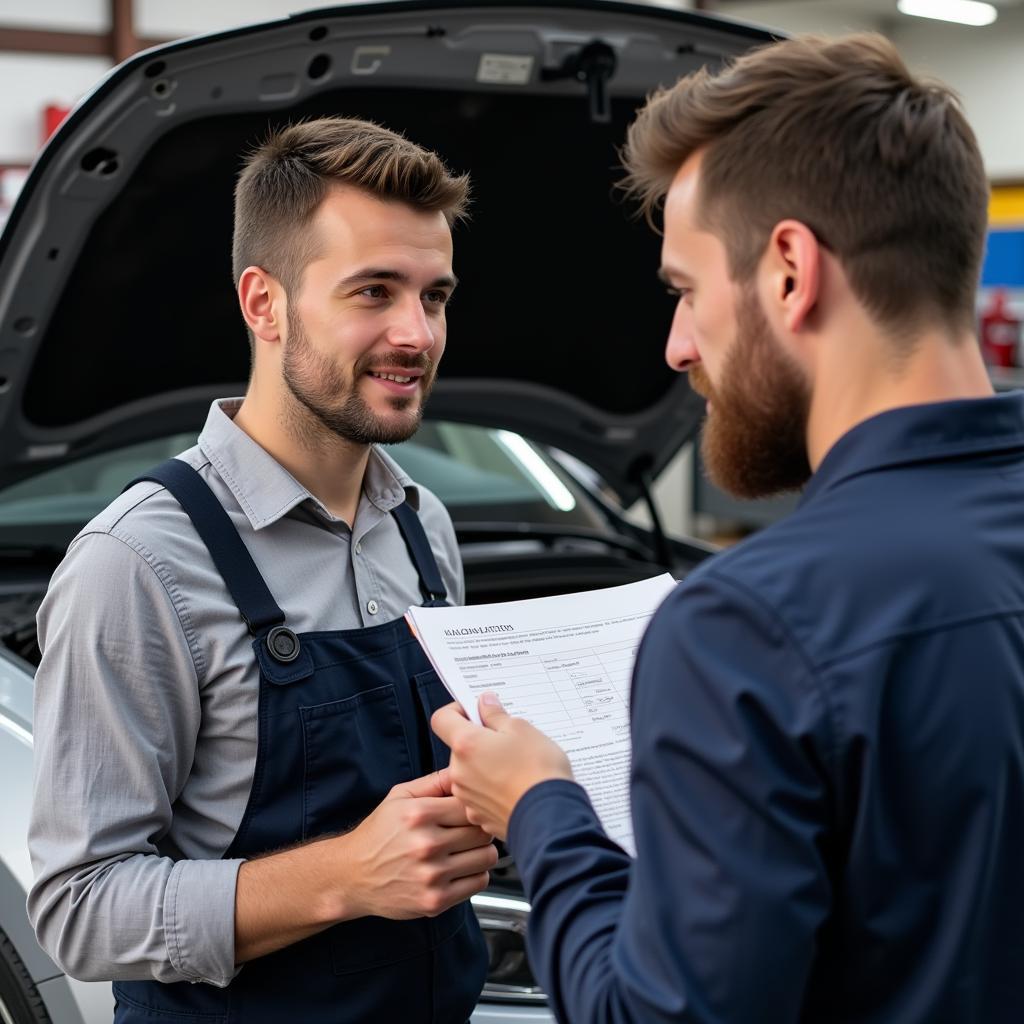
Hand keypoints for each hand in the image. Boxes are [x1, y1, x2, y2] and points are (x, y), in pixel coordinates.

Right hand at [337, 770, 497, 919]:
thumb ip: (436, 781)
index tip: (468, 811)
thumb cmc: (378, 834)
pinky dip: (475, 874)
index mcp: (419, 815)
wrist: (352, 876)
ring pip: (487, 857)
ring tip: (465, 849)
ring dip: (481, 852)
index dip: (474, 807)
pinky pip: (479, 882)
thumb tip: (464, 769)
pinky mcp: (435, 900)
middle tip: (468, 830)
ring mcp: (432, 875)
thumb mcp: (400, 796)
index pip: (470, 806)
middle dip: (479, 828)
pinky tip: (459, 868)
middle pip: (482, 831)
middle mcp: (426, 845)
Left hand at [432, 695, 573, 840]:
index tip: (476, 712)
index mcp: (466, 745)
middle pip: (459, 748)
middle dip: (479, 741)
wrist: (551, 818)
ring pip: (470, 772)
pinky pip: (480, 795)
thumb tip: (485, 704)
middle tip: (507, 741)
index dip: (457, 711)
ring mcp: (467, 797)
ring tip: (516, 767)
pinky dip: (492, 789)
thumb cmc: (537, 772)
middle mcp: (459, 772)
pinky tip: (514, 787)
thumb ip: (496, 714)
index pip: (442, 719)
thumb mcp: (521, 729)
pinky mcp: (479, 816)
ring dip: (486, 766)